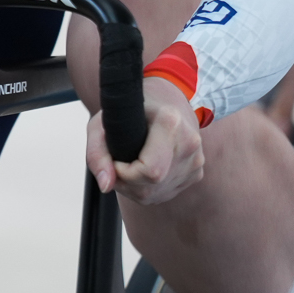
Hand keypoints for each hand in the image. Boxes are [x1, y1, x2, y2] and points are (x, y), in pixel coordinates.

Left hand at [86, 77, 203, 206]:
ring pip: (157, 193)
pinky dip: (149, 188)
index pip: (149, 171)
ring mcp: (196, 160)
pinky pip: (165, 192)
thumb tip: (106, 185)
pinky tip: (145, 169)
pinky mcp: (197, 172)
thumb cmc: (131, 109)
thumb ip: (97, 154)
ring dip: (136, 187)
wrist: (165, 99)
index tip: (115, 159)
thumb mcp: (102, 123)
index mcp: (170, 122)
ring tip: (130, 164)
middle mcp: (189, 143)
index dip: (124, 173)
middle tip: (118, 163)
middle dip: (127, 182)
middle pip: (151, 185)